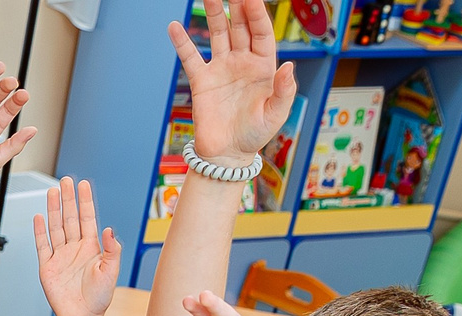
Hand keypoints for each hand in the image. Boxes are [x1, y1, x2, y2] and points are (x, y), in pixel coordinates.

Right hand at [34, 178, 120, 315]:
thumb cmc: (99, 299)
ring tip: (52, 192)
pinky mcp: (48, 267)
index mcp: (91, 248)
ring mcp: (60, 256)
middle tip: (65, 181)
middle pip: (70, 218)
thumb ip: (112, 250)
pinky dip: (40, 231)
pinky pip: (42, 245)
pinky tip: (39, 217)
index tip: (83, 185)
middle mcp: (75, 248)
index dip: (85, 201)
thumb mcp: (111, 272)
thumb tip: (110, 230)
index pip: (87, 218)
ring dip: (54, 210)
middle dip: (68, 199)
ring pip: (56, 227)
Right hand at [172, 0, 297, 164]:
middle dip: (237, 5)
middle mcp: (242, 62)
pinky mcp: (202, 81)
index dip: (257, 14)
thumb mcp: (275, 115)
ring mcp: (221, 69)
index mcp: (263, 66)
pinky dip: (182, 42)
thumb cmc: (255, 135)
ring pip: (218, 34)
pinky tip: (174, 27)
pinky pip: (190, 57)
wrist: (227, 155)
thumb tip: (287, 66)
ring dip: (214, 13)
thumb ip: (284, 91)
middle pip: (240, 26)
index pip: (261, 32)